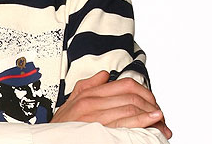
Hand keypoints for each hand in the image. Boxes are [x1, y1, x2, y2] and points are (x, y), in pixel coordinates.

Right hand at [52, 71, 171, 138]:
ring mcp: (95, 117)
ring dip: (150, 115)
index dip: (143, 92)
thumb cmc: (62, 126)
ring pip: (130, 108)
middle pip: (131, 96)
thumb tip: (104, 75)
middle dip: (150, 105)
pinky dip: (142, 122)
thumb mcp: (71, 102)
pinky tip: (153, 122)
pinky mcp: (99, 131)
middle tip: (160, 114)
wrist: (49, 142)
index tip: (152, 102)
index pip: (124, 85)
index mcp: (88, 94)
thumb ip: (88, 86)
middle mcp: (92, 103)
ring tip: (161, 122)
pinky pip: (125, 123)